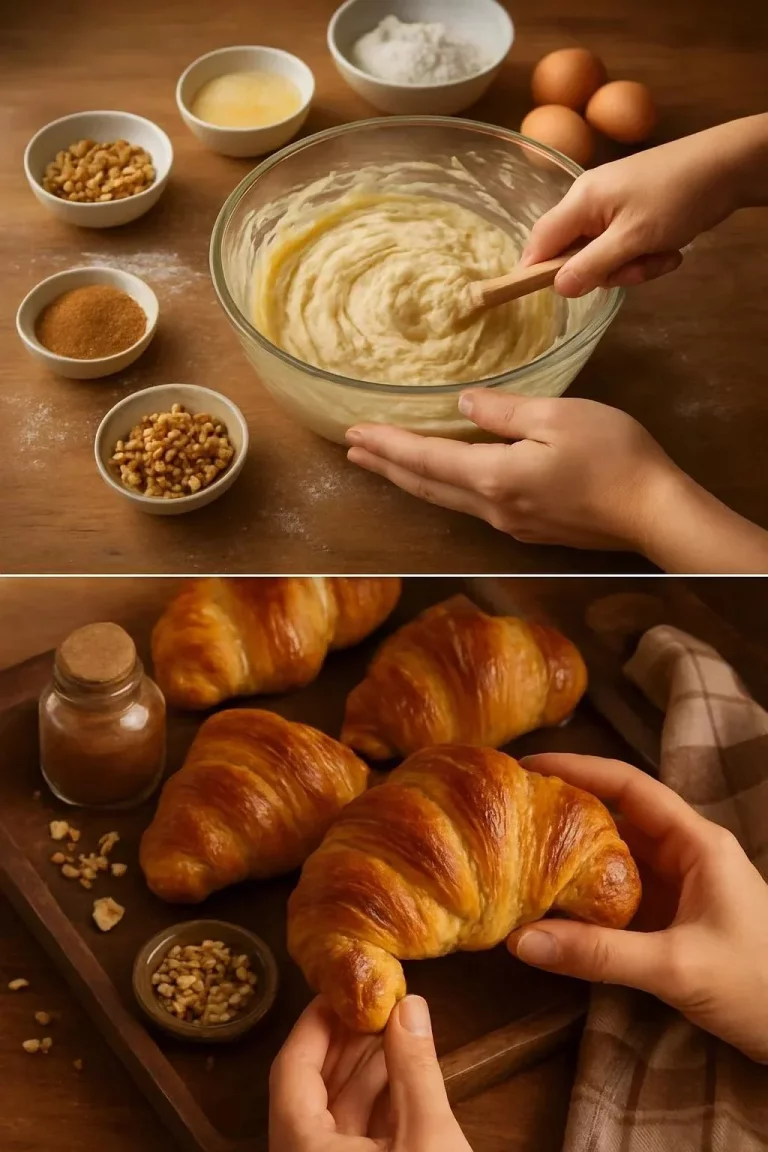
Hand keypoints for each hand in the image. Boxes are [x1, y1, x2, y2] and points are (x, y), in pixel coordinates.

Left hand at [269, 995, 472, 1151]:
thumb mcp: (428, 1136)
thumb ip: (415, 1069)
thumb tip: (410, 1005)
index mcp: (302, 1147)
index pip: (291, 1069)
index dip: (315, 1024)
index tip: (340, 989)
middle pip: (312, 1089)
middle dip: (346, 1043)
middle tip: (374, 1001)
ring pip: (335, 1115)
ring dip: (365, 1071)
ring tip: (395, 1027)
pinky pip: (354, 1138)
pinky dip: (376, 1105)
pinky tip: (402, 1072)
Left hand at [347, 389, 677, 551]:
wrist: (655, 513)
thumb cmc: (614, 456)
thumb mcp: (558, 416)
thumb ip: (504, 411)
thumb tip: (463, 405)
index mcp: (493, 477)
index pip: (426, 459)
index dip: (387, 445)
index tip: (353, 433)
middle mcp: (492, 508)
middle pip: (426, 486)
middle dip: (386, 466)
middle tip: (352, 452)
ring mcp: (510, 523)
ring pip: (446, 499)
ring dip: (411, 479)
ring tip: (383, 465)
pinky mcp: (530, 528)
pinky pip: (472, 505)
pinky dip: (443, 488)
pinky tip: (443, 480)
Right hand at [506, 754, 767, 1063]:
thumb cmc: (760, 986)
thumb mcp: (676, 967)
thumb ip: (599, 954)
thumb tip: (520, 941)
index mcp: (696, 843)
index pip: (630, 787)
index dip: (579, 769)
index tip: (528, 767)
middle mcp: (686, 855)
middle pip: (617, 818)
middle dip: (566, 812)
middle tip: (511, 812)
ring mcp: (681, 890)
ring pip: (616, 860)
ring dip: (572, 859)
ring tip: (518, 854)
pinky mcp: (675, 923)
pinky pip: (620, 898)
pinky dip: (585, 900)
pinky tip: (550, 907)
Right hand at [522, 115, 767, 295]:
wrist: (729, 167)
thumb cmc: (678, 197)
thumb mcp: (632, 239)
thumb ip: (591, 266)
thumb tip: (557, 288)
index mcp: (581, 200)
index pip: (539, 241)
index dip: (537, 271)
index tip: (550, 296)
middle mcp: (590, 201)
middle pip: (574, 255)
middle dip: (606, 271)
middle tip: (637, 267)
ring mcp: (613, 207)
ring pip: (604, 256)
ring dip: (632, 266)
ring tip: (661, 255)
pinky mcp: (633, 213)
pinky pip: (625, 248)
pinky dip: (645, 255)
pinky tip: (670, 248)